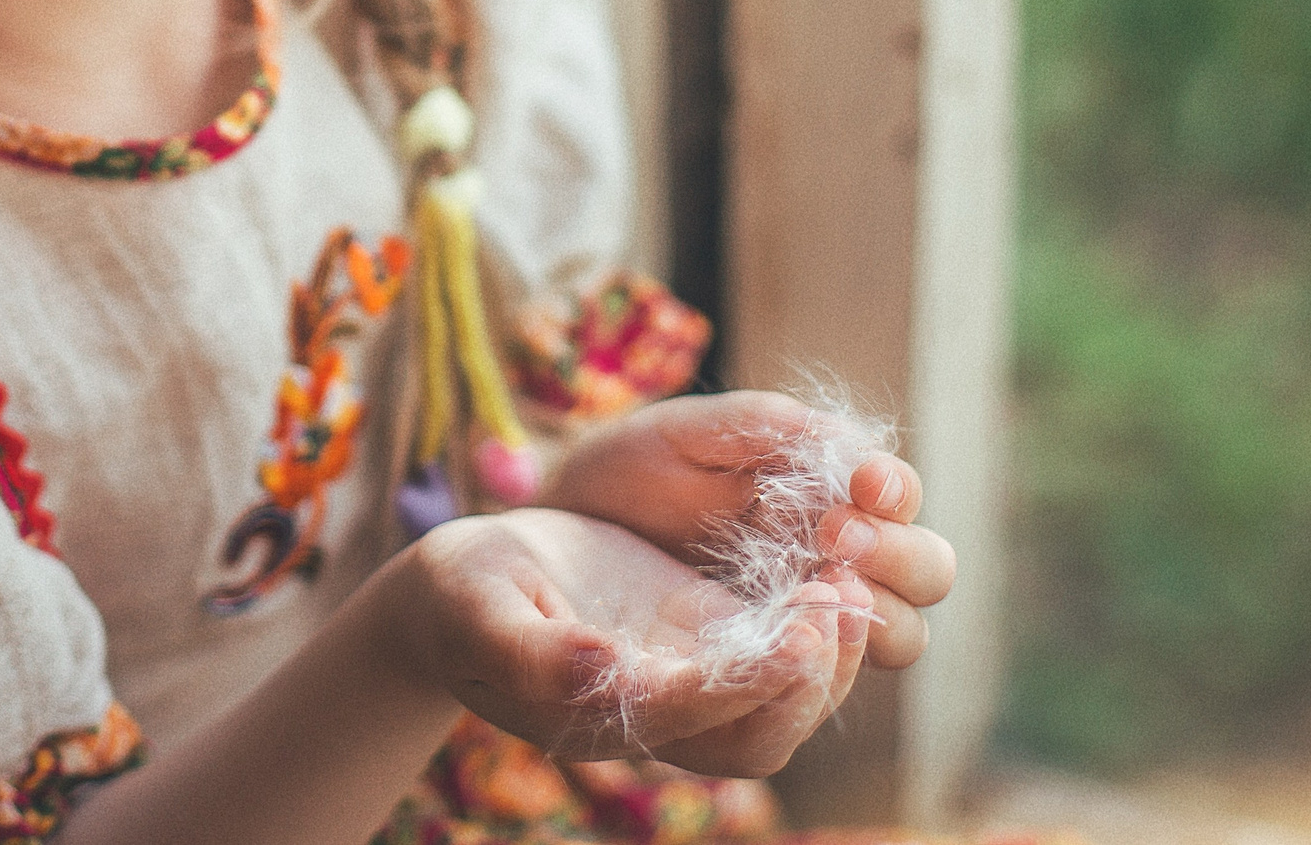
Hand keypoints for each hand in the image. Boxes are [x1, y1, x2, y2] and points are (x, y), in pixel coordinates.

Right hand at [379, 506, 867, 778]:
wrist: (463, 591)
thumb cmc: (460, 598)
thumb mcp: (479, 611)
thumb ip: (529, 649)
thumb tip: (599, 669)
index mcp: (597, 716)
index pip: (692, 718)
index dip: (750, 684)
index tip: (799, 631)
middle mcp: (654, 717)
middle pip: (755, 738)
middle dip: (808, 684)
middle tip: (839, 602)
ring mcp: (683, 680)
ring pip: (777, 710)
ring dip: (825, 660)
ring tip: (850, 584)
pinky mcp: (699, 640)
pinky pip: (771, 659)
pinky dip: (812, 630)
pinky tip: (831, 572)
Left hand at [544, 392, 956, 670]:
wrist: (558, 537)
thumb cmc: (626, 471)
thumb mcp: (685, 434)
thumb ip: (762, 426)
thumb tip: (853, 442)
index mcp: (827, 491)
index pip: (898, 496)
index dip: (894, 489)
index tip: (864, 482)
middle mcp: (836, 557)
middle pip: (925, 573)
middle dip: (900, 555)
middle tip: (836, 535)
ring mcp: (810, 618)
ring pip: (895, 635)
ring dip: (879, 616)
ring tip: (821, 589)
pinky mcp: (771, 671)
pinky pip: (825, 682)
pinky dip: (825, 666)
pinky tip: (790, 640)